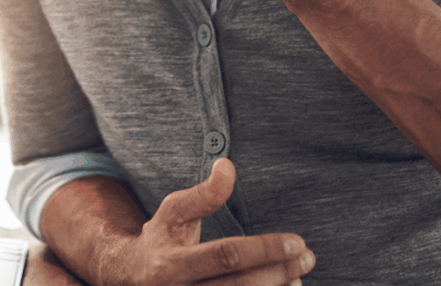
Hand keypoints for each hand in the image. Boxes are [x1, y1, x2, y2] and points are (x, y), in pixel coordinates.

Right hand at [105, 159, 314, 285]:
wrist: (132, 277)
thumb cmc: (162, 238)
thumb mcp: (173, 211)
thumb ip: (203, 193)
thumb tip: (228, 165)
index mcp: (171, 264)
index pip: (226, 256)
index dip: (264, 249)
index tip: (296, 241)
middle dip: (279, 270)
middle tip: (308, 256)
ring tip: (300, 273)